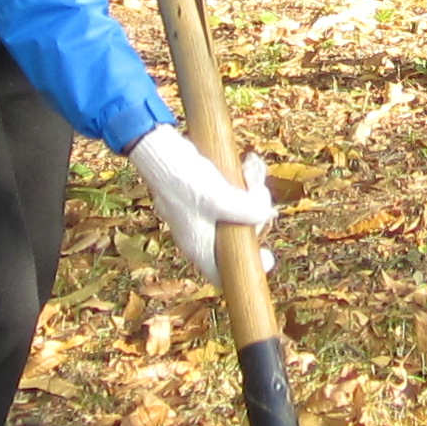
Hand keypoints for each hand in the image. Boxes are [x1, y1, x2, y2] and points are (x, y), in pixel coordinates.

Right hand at [128, 125, 274, 280]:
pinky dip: (244, 180)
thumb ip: (249, 211)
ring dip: (252, 190)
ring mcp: (203, 214)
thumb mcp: (221, 198)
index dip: (245, 270)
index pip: (223, 274)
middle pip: (239, 236)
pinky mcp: (205, 195)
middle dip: (256, 212)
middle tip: (258, 190)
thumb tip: (267, 213)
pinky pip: (233, 194)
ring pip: (239, 211)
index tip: (267, 255)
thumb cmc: (185, 181)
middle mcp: (200, 234)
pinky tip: (249, 162)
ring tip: (252, 166)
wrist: (160, 151)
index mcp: (199, 246)